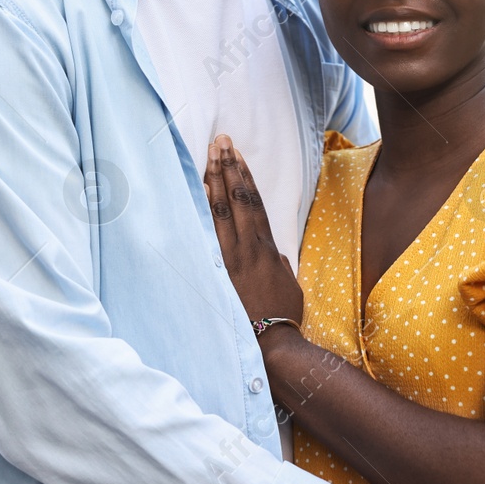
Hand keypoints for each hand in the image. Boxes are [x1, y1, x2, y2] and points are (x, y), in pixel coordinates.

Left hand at [203, 135, 303, 329]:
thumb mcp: (288, 283)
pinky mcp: (219, 271)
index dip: (245, 176)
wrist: (272, 342)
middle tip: (220, 140)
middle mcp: (249, 246)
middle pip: (237, 198)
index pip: (254, 202)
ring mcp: (232, 257)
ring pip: (221, 211)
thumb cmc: (283, 315)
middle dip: (228, 167)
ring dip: (214, 180)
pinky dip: (203, 210)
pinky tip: (196, 193)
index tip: (237, 155)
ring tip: (209, 155)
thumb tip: (275, 255)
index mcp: (268, 247)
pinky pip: (209, 233)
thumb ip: (280, 263)